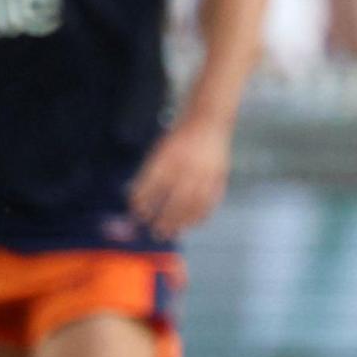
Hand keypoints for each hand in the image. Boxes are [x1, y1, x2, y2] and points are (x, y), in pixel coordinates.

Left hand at [129, 120, 232, 237]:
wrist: (208, 123)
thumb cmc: (179, 138)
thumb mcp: (159, 151)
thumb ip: (150, 174)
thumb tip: (139, 201)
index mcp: (168, 158)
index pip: (152, 186)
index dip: (144, 203)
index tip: (138, 216)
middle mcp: (186, 167)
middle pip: (173, 201)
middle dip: (163, 219)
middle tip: (156, 233)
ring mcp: (204, 174)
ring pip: (192, 205)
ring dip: (181, 222)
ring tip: (172, 233)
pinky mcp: (218, 178)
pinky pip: (209, 202)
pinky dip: (200, 216)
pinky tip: (192, 224)